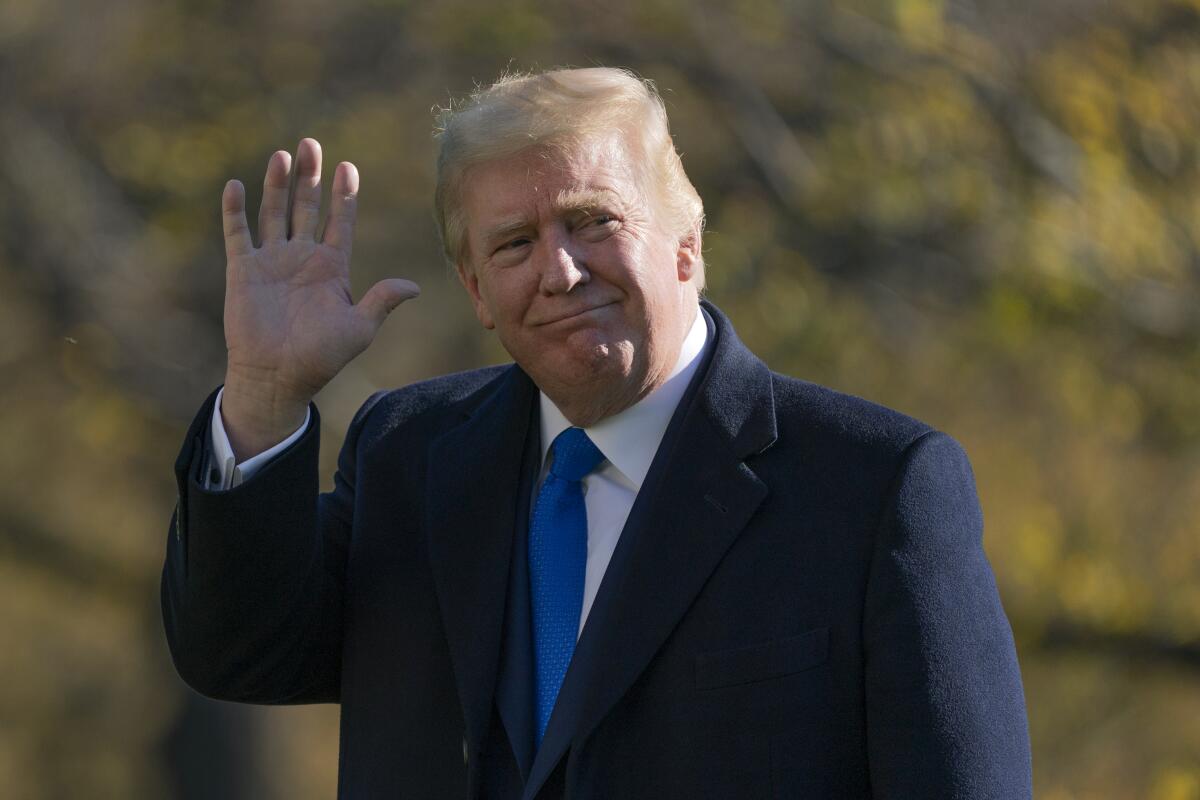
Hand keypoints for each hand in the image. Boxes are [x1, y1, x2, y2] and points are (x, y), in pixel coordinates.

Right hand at [219, 138, 419, 457]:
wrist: (278, 378)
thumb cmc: (321, 358)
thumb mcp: (359, 328)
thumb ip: (382, 301)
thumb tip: (414, 287)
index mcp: (331, 268)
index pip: (340, 222)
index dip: (344, 195)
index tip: (348, 167)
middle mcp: (301, 258)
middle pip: (307, 207)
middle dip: (310, 177)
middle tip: (311, 143)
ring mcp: (271, 262)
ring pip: (274, 213)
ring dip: (277, 184)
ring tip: (282, 155)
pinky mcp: (243, 271)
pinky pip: (237, 234)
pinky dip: (235, 210)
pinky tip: (236, 185)